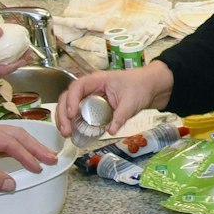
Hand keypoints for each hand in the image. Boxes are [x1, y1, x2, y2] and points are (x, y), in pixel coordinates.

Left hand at [0, 119, 59, 189]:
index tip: (38, 167)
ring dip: (28, 150)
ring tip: (45, 159)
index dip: (25, 154)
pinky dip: (17, 155)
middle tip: (52, 158)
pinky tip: (27, 161)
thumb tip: (11, 184)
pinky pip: (3, 150)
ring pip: (11, 141)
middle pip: (15, 136)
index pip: (8, 142)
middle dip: (34, 147)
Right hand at [54, 62, 176, 135]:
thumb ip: (121, 116)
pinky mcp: (93, 106)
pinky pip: (79, 112)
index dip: (71, 100)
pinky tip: (72, 132)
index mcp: (98, 80)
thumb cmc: (140, 87)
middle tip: (66, 130)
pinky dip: (73, 121)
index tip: (71, 114)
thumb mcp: (131, 102)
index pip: (77, 87)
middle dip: (63, 113)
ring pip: (69, 105)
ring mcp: (90, 96)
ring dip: (64, 119)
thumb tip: (110, 131)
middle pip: (68, 97)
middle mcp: (90, 87)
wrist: (150, 87)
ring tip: (66, 133)